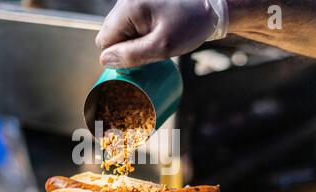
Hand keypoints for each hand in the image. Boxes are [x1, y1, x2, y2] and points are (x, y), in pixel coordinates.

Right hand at [95, 0, 227, 67]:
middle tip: (150, 53)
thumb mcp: (163, 46)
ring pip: (120, 32)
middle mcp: (125, 2)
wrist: (212, 6)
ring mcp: (132, 2)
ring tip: (156, 42)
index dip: (118, 56)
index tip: (139, 60)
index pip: (104, 41)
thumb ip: (132, 55)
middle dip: (126, 49)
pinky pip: (130, 26)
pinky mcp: (141, 5)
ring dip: (133, 44)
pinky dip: (139, 36)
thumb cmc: (191, 24)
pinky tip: (156, 36)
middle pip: (110, 36)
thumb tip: (105, 61)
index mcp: (128, 9)